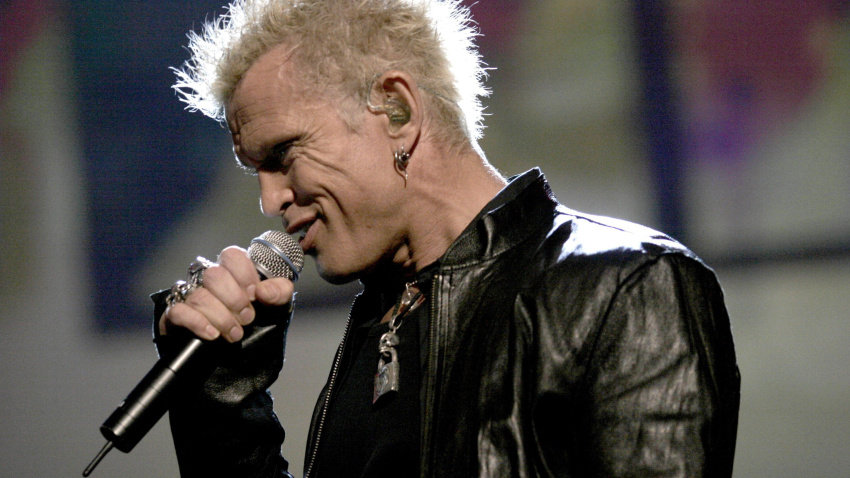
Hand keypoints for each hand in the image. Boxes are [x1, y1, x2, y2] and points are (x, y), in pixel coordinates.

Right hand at [159, 246, 294, 342]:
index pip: (232, 256)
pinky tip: (212, 334)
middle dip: (234, 299)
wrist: (239, 353)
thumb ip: (279, 292)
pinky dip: (197, 323)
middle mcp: (208, 279)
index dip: (244, 274)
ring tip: (235, 333)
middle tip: (248, 318)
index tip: (255, 295)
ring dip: (221, 317)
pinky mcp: (176, 315)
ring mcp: (190, 295)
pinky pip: (179, 312)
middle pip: (214, 275)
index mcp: (232, 270)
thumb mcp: (277, 305)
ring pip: (199, 296)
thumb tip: (264, 291)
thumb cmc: (257, 319)